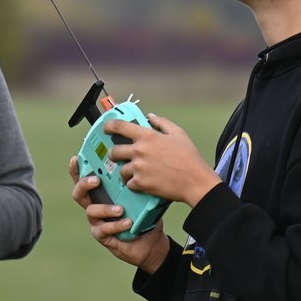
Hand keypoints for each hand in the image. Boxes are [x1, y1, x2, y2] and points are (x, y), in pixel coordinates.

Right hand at [68, 155, 170, 271]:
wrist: (151, 241)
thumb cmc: (144, 215)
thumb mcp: (142, 196)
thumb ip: (135, 184)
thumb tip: (138, 168)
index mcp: (102, 192)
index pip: (85, 178)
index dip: (77, 169)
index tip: (76, 158)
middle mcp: (95, 205)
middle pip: (79, 193)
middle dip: (84, 184)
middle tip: (96, 180)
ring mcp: (97, 221)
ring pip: (91, 211)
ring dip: (105, 208)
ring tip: (120, 209)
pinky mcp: (103, 235)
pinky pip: (104, 229)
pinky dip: (116, 225)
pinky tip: (128, 223)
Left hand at [103, 114, 219, 206]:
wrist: (195, 181)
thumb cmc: (189, 157)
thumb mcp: (178, 133)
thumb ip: (162, 123)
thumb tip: (149, 116)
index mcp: (147, 136)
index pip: (120, 126)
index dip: (109, 126)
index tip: (106, 128)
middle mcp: (139, 151)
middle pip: (115, 151)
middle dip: (115, 154)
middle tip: (120, 157)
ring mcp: (138, 168)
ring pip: (121, 170)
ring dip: (126, 172)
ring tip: (136, 173)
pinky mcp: (140, 183)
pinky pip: (129, 184)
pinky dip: (134, 184)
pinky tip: (143, 183)